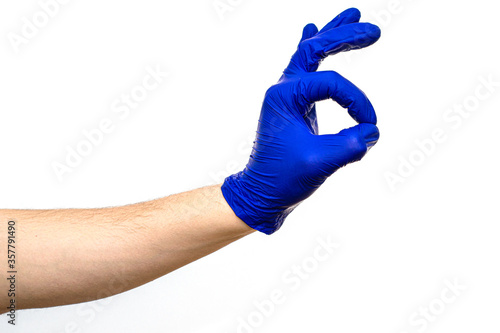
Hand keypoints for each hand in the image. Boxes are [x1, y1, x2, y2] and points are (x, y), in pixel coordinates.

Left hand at [221, 8, 380, 233]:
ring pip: (308, 54)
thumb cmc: (283, 179)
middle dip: (344, 36)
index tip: (369, 125)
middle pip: (315, 49)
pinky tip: (311, 30)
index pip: (332, 84)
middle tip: (374, 30)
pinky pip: (303, 69)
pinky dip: (312, 50)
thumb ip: (350, 145)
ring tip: (352, 15)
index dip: (357, 101)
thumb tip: (371, 131)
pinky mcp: (293, 104)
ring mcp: (286, 95)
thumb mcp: (320, 163)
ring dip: (331, 35)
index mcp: (284, 96)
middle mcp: (282, 89)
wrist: (261, 192)